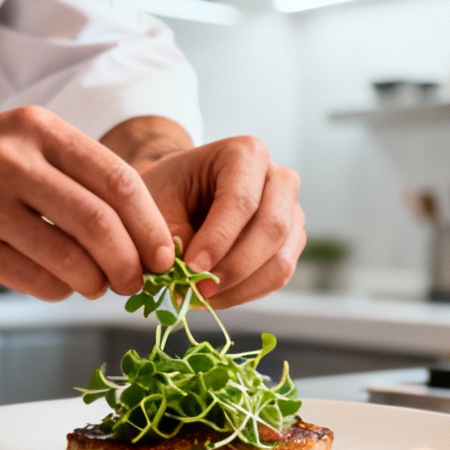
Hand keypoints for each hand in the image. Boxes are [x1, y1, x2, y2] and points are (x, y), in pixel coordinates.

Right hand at [0, 106, 172, 301]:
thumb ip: (81, 177)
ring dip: (96, 283)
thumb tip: (145, 235)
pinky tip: (59, 285)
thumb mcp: (26, 142)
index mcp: (39, 130)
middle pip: (99, 224)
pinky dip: (59, 291)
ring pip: (69, 259)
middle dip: (130, 263)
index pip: (118, 181)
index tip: (164, 255)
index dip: (150, 226)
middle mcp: (11, 162)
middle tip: (137, 281)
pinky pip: (35, 280)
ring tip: (98, 285)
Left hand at [136, 136, 304, 307]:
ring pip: (280, 260)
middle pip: (272, 229)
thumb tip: (193, 276)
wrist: (182, 194)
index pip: (242, 201)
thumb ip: (174, 238)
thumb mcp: (157, 205)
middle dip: (233, 267)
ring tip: (201, 296)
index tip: (190, 269)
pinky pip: (277, 276)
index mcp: (246, 153)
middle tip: (198, 290)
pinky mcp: (291, 242)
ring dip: (240, 286)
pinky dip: (246, 292)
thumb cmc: (169, 192)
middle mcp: (279, 178)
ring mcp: (291, 212)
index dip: (218, 239)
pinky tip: (215, 295)